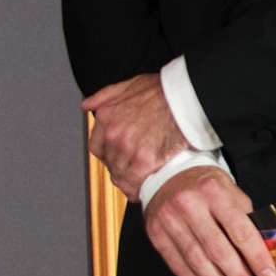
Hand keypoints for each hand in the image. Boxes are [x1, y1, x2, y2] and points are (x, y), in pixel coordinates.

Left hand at [81, 72, 189, 197]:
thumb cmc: (164, 90)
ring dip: (129, 181)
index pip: (97, 147)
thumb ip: (105, 96)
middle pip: (110, 163)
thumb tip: (87, 105)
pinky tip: (143, 190)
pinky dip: (138, 189)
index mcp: (107, 117)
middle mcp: (113, 134)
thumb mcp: (129, 84)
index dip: (108, 155)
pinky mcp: (146, 160)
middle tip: (133, 171)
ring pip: (120, 175)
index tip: (117, 158)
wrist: (187, 96)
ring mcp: (128, 148)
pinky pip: (135, 183)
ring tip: (139, 183)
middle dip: (120, 168)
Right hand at [144, 167, 275, 275]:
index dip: (256, 258)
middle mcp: (189, 205)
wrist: (166, 175)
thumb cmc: (205, 187)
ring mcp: (169, 221)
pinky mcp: (157, 235)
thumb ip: (247, 220)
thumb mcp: (231, 192)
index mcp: (213, 192)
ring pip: (197, 262)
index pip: (240, 230)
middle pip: (218, 250)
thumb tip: (266, 253)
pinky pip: (179, 265)